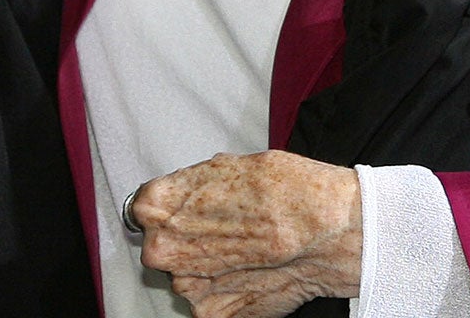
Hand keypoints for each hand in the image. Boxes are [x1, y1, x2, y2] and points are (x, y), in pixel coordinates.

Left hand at [128, 150, 360, 317]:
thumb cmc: (284, 193)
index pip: (144, 209)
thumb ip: (192, 187)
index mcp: (160, 204)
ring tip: (245, 254)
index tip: (189, 211)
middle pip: (162, 246)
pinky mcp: (210, 314)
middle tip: (222, 233)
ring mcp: (187, 285)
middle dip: (186, 241)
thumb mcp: (228, 166)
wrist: (325, 233)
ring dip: (205, 268)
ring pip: (185, 275)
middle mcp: (165, 248)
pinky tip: (251, 274)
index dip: (171, 209)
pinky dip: (225, 292)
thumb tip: (181, 194)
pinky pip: (208, 300)